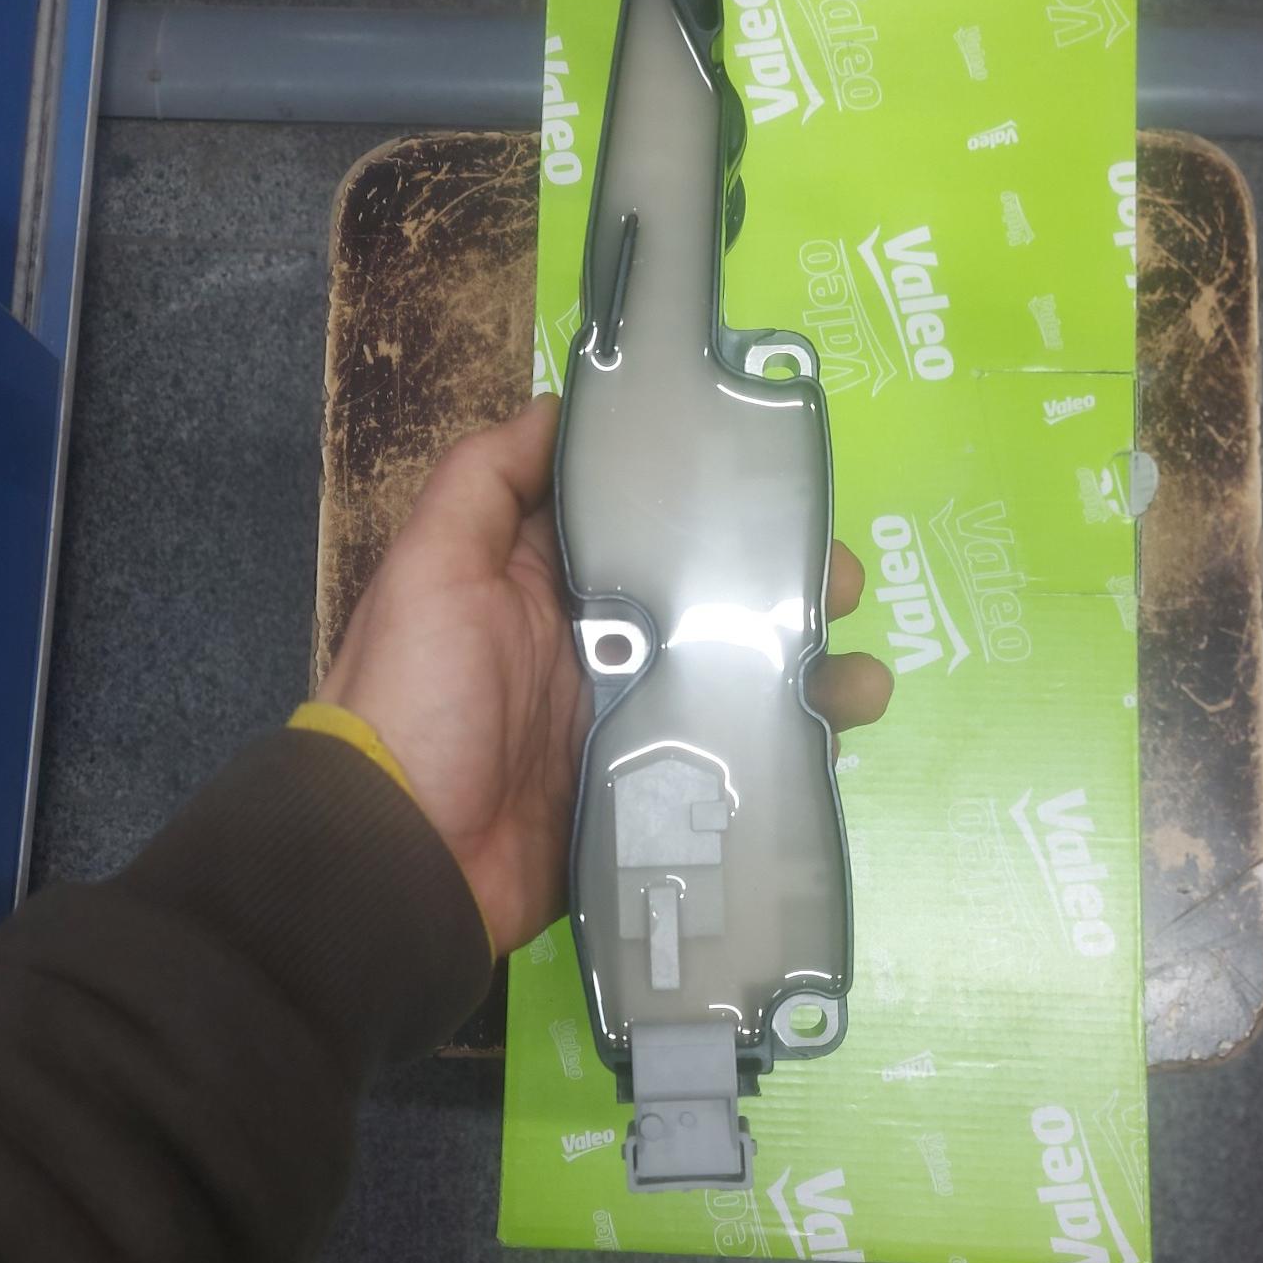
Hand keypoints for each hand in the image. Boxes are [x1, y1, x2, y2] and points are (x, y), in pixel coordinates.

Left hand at [319, 393, 894, 953]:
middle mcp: (599, 639)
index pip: (640, 514)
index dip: (707, 489)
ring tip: (858, 671)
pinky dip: (799, 741)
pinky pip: (741, 755)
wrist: (404, 862)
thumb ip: (484, 480)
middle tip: (839, 576)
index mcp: (548, 578)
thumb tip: (558, 400)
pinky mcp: (658, 786)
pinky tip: (841, 730)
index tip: (781, 471)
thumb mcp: (432, 568)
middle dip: (785, 577)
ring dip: (810, 662)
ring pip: (742, 672)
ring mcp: (635, 715)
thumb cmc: (417, 698)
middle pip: (710, 590)